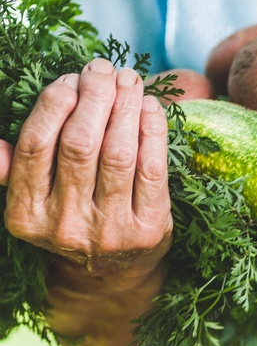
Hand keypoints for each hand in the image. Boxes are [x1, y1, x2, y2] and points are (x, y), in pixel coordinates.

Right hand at [1, 58, 172, 345]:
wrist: (113, 276)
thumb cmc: (72, 222)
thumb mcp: (33, 205)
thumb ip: (14, 173)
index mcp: (26, 216)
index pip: (37, 146)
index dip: (54, 103)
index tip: (70, 78)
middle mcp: (66, 226)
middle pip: (80, 144)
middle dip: (93, 96)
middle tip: (104, 68)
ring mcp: (111, 231)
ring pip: (118, 153)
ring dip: (125, 106)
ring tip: (129, 78)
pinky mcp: (150, 230)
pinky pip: (153, 170)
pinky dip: (152, 132)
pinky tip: (151, 106)